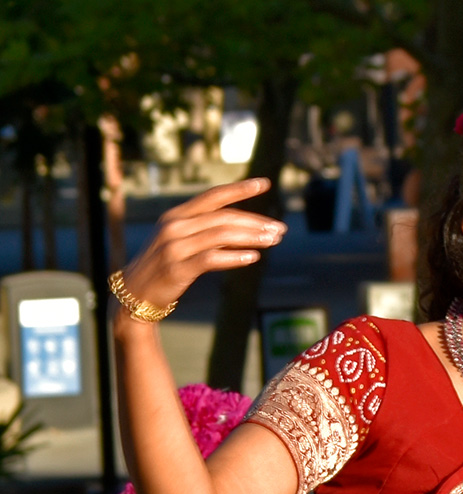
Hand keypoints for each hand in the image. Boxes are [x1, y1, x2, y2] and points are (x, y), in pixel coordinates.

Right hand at [117, 177, 285, 315]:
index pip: (213, 196)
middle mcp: (175, 225)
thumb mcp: (183, 243)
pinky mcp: (177, 268)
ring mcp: (175, 246)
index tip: (265, 184)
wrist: (135, 294)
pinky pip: (211, 258)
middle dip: (255, 221)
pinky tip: (253, 257)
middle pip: (223, 217)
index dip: (240, 189)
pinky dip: (234, 257)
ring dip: (251, 237)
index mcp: (177, 215)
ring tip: (273, 241)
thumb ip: (208, 233)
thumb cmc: (164, 268)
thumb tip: (245, 231)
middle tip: (280, 228)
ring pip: (221, 235)